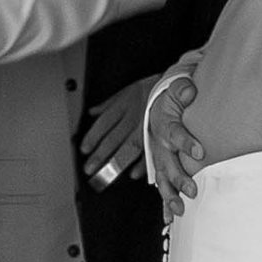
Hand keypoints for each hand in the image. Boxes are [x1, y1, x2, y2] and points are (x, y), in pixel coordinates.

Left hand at [80, 73, 162, 189]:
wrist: (176, 86)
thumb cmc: (152, 89)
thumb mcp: (127, 90)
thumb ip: (108, 104)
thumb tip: (92, 112)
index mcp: (124, 106)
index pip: (104, 123)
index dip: (93, 137)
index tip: (84, 150)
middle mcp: (134, 117)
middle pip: (114, 137)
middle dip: (100, 154)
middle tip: (90, 168)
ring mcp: (148, 126)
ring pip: (129, 146)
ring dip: (117, 162)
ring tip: (106, 175)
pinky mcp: (161, 133)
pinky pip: (152, 149)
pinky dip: (143, 163)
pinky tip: (134, 174)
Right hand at [142, 59, 204, 208]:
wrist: (157, 109)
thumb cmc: (171, 102)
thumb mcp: (176, 90)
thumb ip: (182, 90)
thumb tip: (189, 92)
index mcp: (165, 126)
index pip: (175, 134)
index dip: (186, 143)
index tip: (200, 152)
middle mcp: (160, 147)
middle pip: (168, 165)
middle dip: (178, 179)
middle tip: (192, 190)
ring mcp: (159, 161)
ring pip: (162, 181)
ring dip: (170, 197)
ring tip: (180, 210)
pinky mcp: (161, 170)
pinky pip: (162, 188)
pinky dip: (164, 205)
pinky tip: (170, 220)